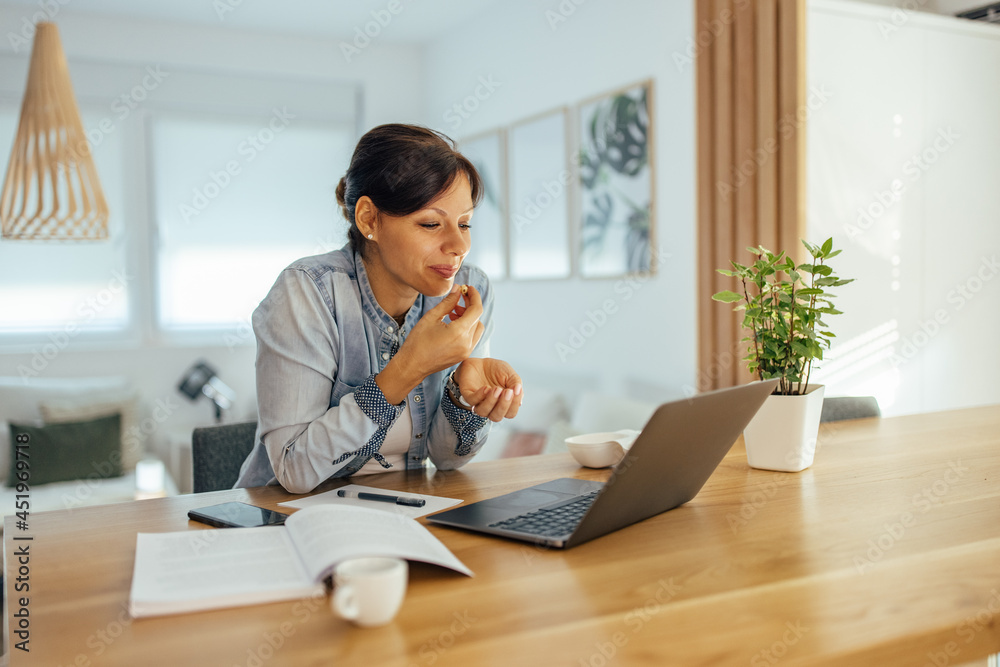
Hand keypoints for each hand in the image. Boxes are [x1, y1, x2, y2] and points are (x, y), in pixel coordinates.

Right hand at [377, 286, 484, 403]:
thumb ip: (448, 302)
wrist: (412, 365)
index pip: (476, 310)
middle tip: (458, 298)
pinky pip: (472, 338)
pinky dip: (467, 328)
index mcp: (459, 332)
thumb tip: (458, 289)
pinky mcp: (463, 356)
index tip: (468, 288)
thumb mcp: (431, 317)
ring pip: (477, 328)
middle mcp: (467, 343)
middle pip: (477, 318)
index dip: (474, 296)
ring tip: (453, 312)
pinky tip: (453, 323)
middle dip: (469, 305)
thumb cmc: (418, 341)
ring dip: (469, 317)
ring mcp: (466, 351)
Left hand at [454, 357, 522, 421]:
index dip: (514, 405)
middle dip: (503, 406)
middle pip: (496, 417)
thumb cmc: (497, 371)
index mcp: (503, 405)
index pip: (510, 413)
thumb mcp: (510, 374)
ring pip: (483, 412)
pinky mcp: (468, 395)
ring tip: (496, 389)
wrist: (481, 362)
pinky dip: (480, 395)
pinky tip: (486, 388)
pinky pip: (472, 401)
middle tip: (507, 392)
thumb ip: (516, 383)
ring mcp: (478, 402)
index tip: (516, 391)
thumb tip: (518, 391)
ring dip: (491, 402)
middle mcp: (491, 407)